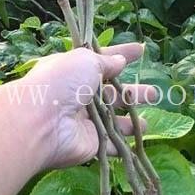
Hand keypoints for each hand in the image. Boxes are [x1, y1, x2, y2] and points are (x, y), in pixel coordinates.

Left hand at [19, 43, 156, 169]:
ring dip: (131, 120)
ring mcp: (84, 121)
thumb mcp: (85, 61)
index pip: (102, 60)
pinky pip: (112, 144)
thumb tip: (120, 62)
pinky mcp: (90, 144)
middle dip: (133, 92)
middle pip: (111, 94)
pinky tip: (140, 140)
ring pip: (114, 120)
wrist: (40, 122)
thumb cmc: (60, 83)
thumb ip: (106, 62)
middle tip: (154, 93)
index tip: (141, 50)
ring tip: (147, 121)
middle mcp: (78, 96)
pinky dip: (126, 144)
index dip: (122, 55)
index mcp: (74, 71)